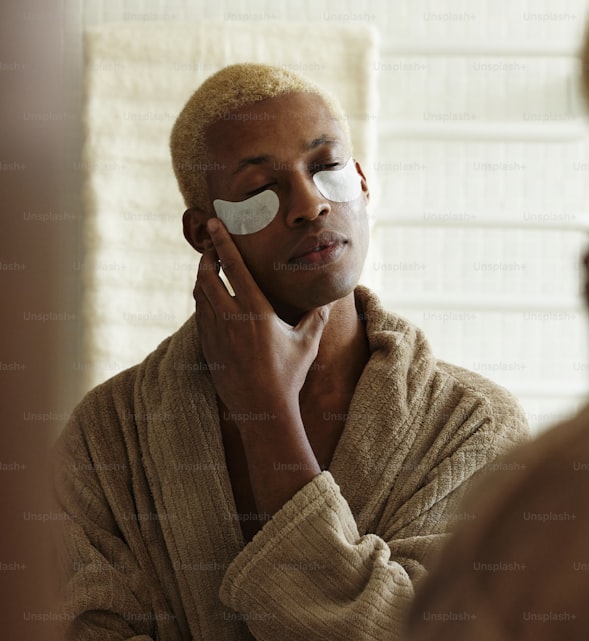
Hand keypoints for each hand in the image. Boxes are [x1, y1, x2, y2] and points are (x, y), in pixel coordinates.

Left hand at [193, 218, 328, 421]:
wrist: (263, 410)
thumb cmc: (288, 375)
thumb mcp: (308, 342)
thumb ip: (317, 316)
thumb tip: (331, 297)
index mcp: (255, 311)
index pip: (233, 268)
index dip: (223, 243)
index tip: (214, 224)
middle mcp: (230, 319)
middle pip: (207, 278)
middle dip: (206, 259)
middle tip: (210, 249)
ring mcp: (215, 334)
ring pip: (199, 296)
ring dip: (202, 279)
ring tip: (208, 271)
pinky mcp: (207, 348)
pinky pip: (199, 316)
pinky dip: (202, 302)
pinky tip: (209, 302)